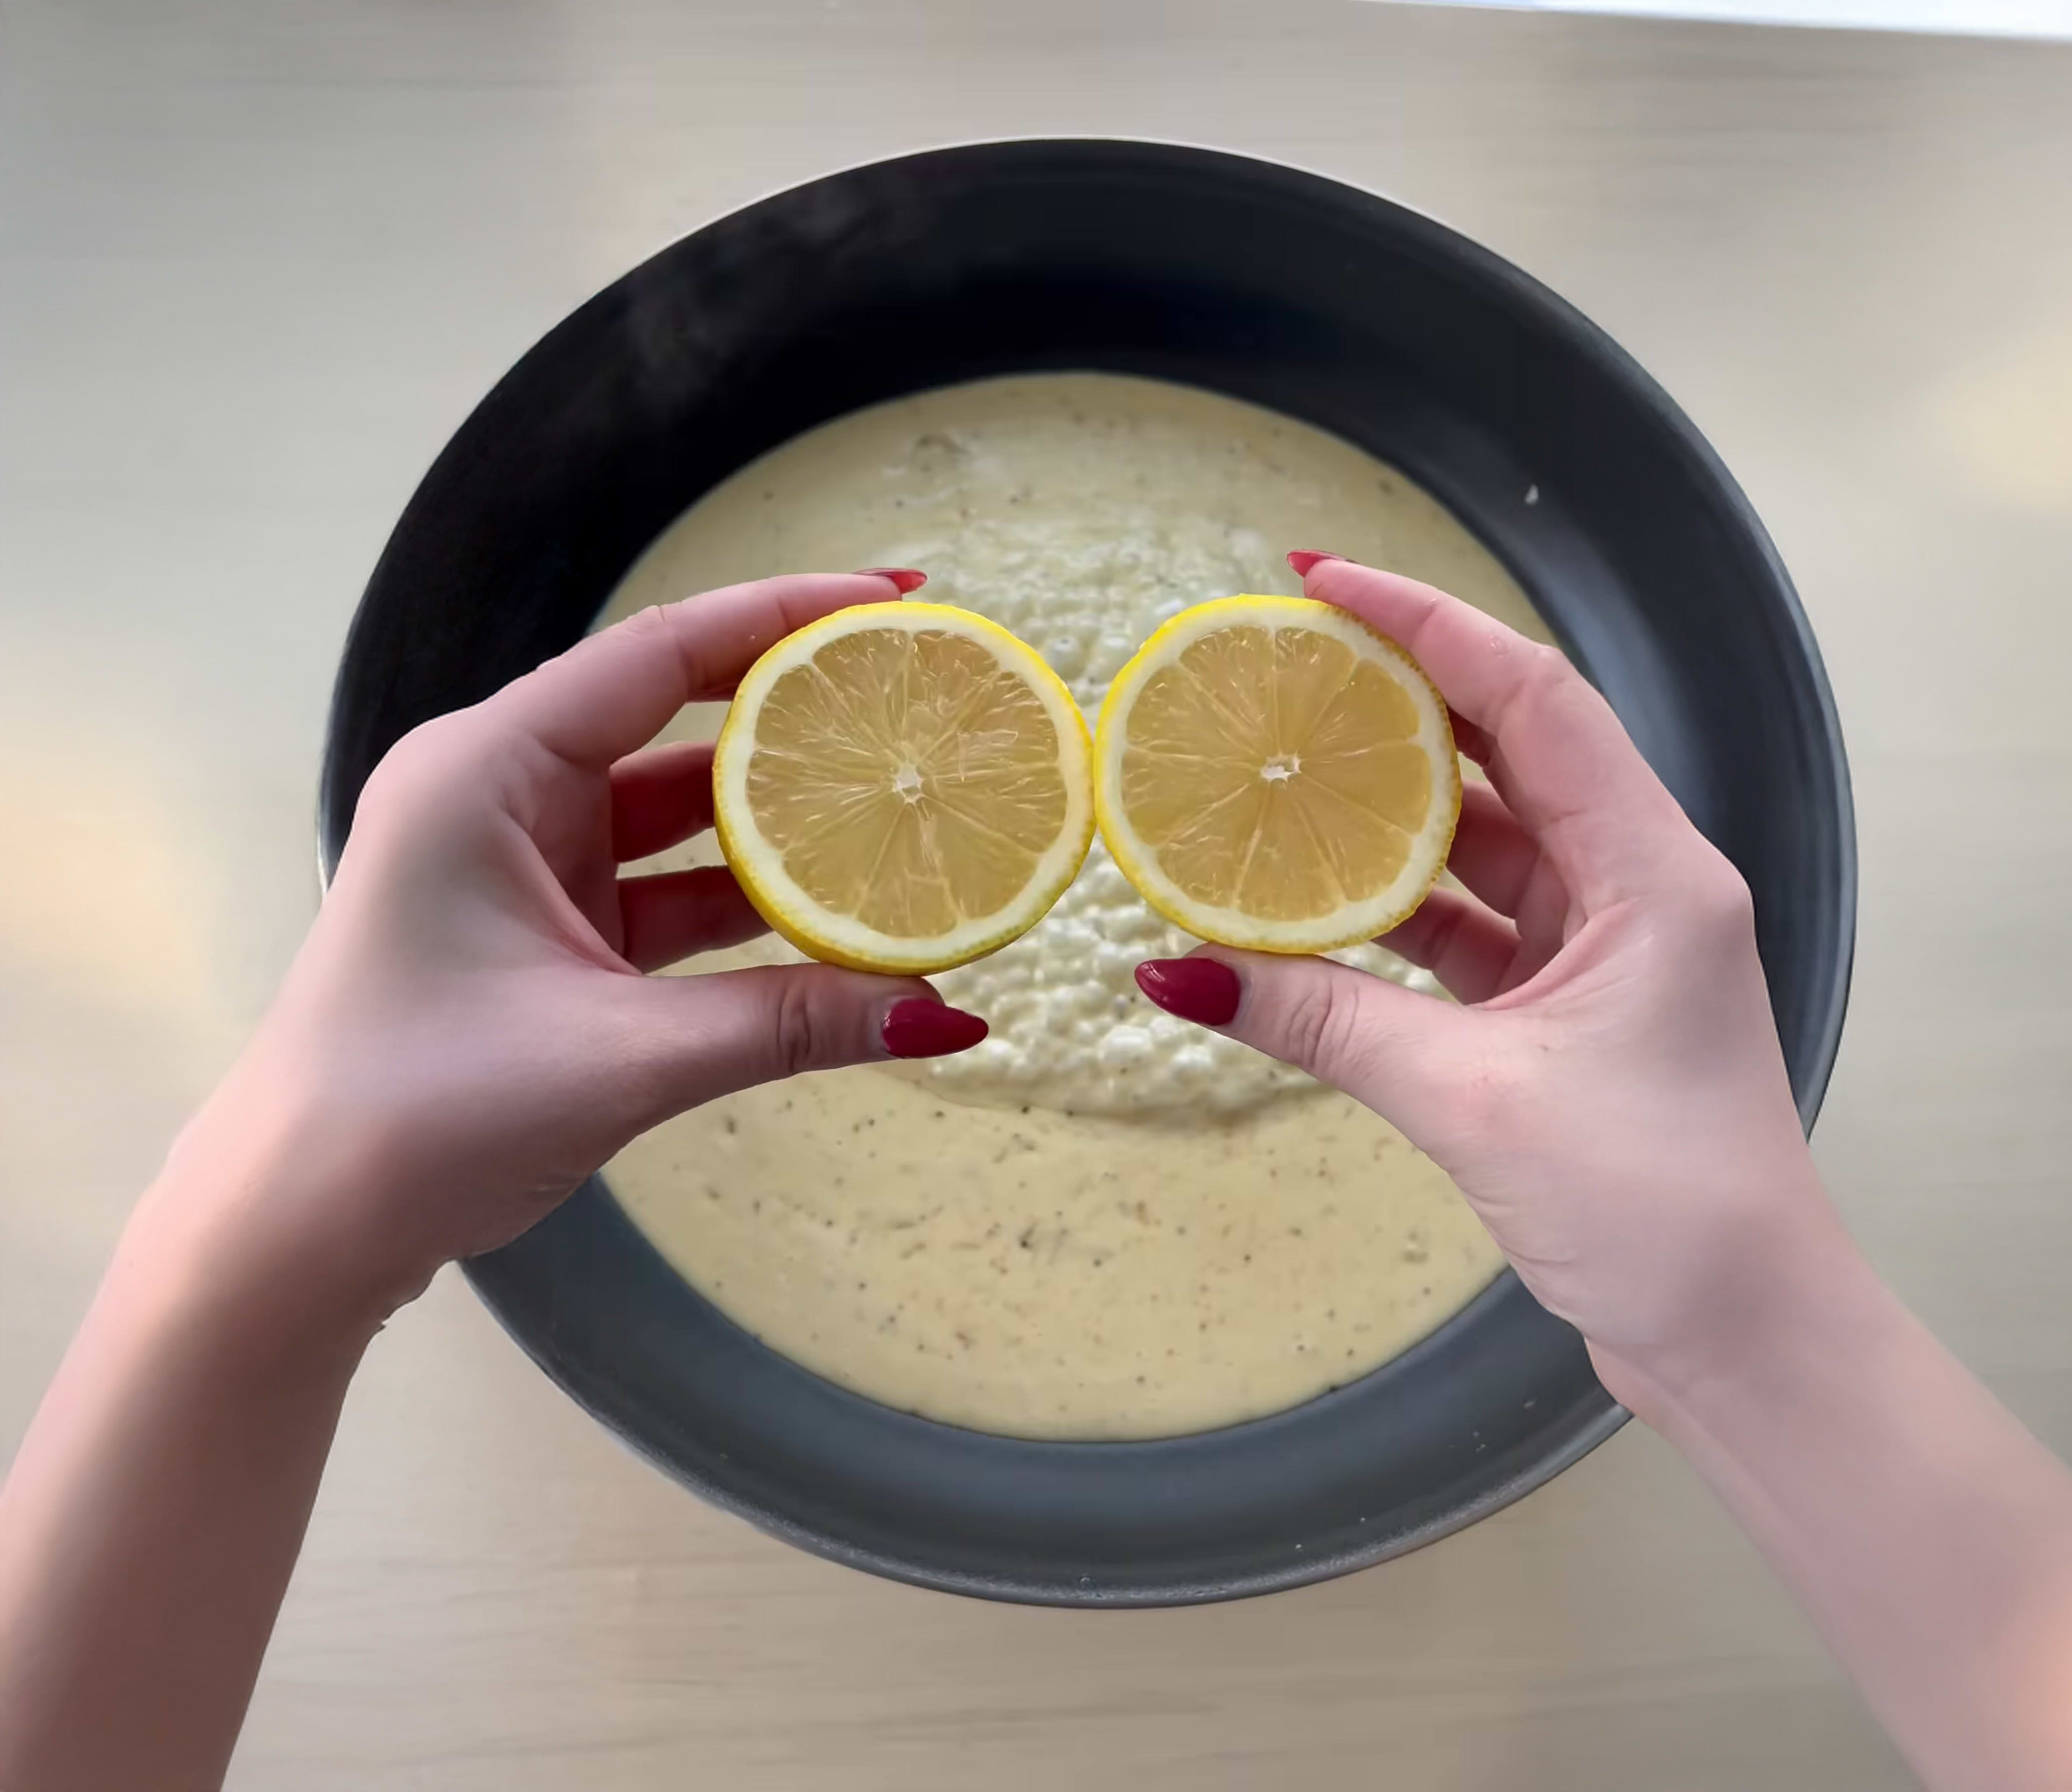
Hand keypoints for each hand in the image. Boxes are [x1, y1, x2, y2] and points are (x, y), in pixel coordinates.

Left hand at [164, 573, 983, 1322]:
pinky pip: (667, 896)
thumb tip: (943, 1016)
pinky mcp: (545, 937)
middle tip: (913, 705)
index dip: (780, 616)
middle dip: (797, 720)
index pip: (657, 654)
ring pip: (681, 821)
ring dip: (782, 830)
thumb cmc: (416, 1113)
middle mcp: (500, 797)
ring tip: (901, 815)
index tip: (891, 598)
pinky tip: (835, 920)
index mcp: (484, 772)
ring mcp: (522, 868)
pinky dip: (745, 909)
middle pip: (678, 725)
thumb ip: (785, 1023)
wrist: (297, 1230)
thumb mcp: (619, 1056)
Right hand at [1133, 554, 1842, 1412]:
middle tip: (1275, 673)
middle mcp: (1635, 891)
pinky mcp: (1564, 1016)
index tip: (1319, 581)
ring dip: (1377, 829)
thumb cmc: (1660, 1207)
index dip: (1426, 626)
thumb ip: (1324, 1022)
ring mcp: (1601, 954)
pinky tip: (1298, 919)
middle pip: (1500, 758)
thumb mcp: (1473, 1099)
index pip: (1532, 700)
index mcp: (1654, 873)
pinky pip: (1460, 937)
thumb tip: (1176, 968)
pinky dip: (1384, 926)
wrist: (1744, 1340)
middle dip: (1389, 711)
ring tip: (1267, 786)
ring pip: (1473, 854)